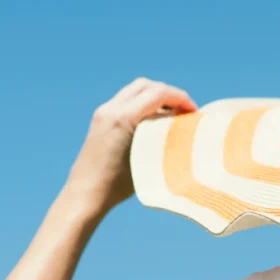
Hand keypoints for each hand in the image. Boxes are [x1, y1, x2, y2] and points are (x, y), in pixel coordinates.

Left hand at [63, 78, 197, 211]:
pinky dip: (144, 103)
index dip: (181, 98)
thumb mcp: (147, 159)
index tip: (194, 111)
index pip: (158, 93)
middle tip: (185, 110)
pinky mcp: (100, 118)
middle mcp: (111, 109)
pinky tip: (153, 121)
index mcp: (123, 118)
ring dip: (157, 96)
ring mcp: (103, 112)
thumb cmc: (118, 185)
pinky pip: (126, 99)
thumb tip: (184, 127)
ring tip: (172, 114)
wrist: (85, 194)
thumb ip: (164, 136)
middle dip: (170, 94)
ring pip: (136, 89)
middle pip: (147, 85)